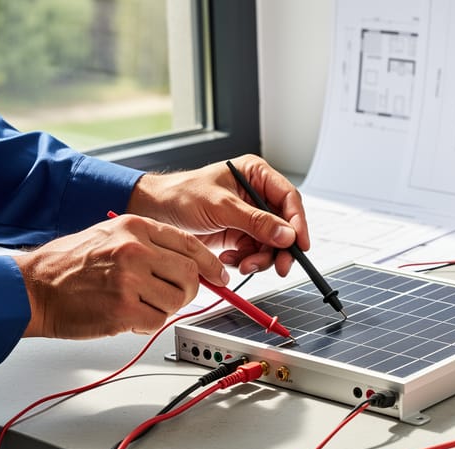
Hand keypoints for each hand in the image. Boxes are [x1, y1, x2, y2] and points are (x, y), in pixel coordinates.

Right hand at [13, 215, 228, 338]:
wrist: (32, 288)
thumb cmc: (69, 265)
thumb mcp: (111, 236)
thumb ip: (150, 245)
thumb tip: (190, 262)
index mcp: (135, 227)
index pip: (190, 244)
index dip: (210, 263)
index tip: (219, 276)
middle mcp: (135, 250)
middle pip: (190, 273)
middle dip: (190, 289)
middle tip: (177, 296)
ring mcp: (129, 280)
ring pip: (177, 300)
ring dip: (165, 308)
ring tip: (140, 304)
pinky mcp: (123, 309)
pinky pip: (157, 321)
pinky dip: (147, 324)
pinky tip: (128, 317)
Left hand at [126, 154, 307, 276]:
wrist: (155, 212)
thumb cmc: (181, 195)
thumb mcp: (221, 206)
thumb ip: (256, 221)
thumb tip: (286, 234)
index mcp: (256, 175)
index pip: (288, 199)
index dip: (298, 222)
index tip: (300, 244)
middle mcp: (256, 195)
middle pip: (284, 225)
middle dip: (280, 248)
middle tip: (279, 267)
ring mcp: (249, 217)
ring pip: (271, 243)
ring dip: (260, 258)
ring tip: (242, 263)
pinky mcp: (239, 234)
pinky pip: (254, 253)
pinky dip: (245, 260)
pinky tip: (228, 257)